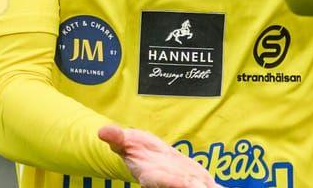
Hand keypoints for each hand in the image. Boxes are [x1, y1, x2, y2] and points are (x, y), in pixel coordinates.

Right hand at [98, 125, 217, 187]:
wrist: (147, 153)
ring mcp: (187, 182)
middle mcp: (173, 182)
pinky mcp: (199, 180)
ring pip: (201, 187)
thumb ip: (117, 138)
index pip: (168, 182)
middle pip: (187, 186)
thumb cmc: (135, 148)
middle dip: (196, 187)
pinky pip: (210, 186)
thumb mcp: (125, 142)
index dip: (178, 184)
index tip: (190, 184)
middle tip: (210, 187)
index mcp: (155, 176)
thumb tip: (102, 130)